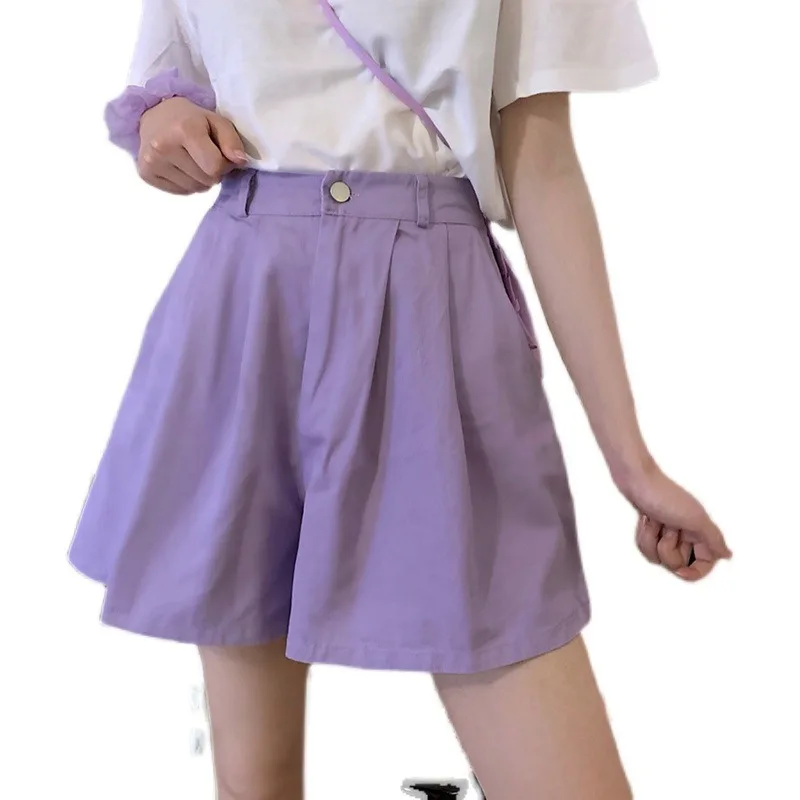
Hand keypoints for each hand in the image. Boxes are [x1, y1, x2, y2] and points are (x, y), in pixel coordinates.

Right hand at [137, 97, 248, 194]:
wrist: (154, 114)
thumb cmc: (190, 119)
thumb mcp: (215, 121)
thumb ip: (232, 140)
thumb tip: (241, 161)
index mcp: (184, 129)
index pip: (215, 167)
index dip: (224, 165)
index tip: (220, 154)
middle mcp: (163, 146)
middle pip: (206, 180)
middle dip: (213, 171)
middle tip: (205, 155)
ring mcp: (151, 161)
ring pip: (195, 189)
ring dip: (201, 179)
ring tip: (193, 160)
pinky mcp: (145, 173)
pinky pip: (181, 192)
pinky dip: (187, 183)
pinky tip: (181, 166)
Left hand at [618, 459, 731, 580]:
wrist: (635, 479)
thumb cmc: (663, 495)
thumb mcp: (694, 518)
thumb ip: (713, 538)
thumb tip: (728, 555)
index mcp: (700, 531)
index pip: (705, 563)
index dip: (694, 572)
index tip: (680, 572)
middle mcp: (686, 532)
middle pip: (678, 562)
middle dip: (667, 550)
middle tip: (667, 529)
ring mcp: (668, 531)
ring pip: (659, 556)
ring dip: (652, 540)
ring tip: (654, 522)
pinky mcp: (652, 528)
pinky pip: (647, 545)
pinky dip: (643, 535)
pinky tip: (645, 520)